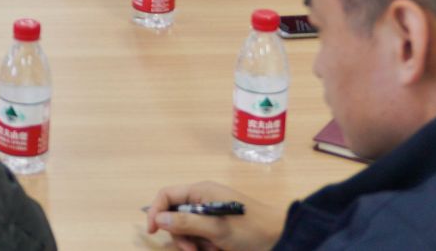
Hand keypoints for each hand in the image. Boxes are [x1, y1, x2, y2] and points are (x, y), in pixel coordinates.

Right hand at [144, 183, 277, 250]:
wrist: (282, 238)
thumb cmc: (250, 230)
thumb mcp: (217, 228)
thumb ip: (187, 223)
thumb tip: (158, 219)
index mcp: (201, 191)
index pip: (167, 195)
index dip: (155, 211)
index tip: (153, 232)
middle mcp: (203, 201)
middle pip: (175, 217)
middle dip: (181, 236)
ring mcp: (211, 216)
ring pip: (187, 232)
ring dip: (195, 245)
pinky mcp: (218, 230)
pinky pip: (201, 239)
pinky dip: (206, 247)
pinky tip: (219, 250)